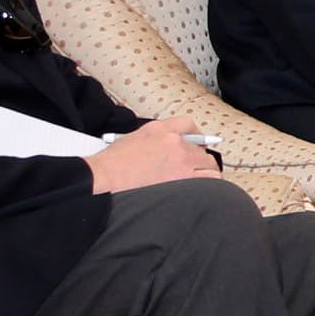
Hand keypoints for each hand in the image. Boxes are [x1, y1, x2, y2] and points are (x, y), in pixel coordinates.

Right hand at [90, 119, 221, 192]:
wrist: (105, 176)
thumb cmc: (113, 161)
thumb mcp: (134, 136)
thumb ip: (156, 137)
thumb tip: (171, 145)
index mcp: (161, 129)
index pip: (188, 124)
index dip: (196, 135)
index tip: (198, 143)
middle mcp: (175, 142)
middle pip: (202, 148)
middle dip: (199, 158)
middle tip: (194, 167)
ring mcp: (181, 161)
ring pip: (209, 166)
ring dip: (205, 172)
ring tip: (197, 181)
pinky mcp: (183, 179)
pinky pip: (208, 182)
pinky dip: (206, 186)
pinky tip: (197, 191)